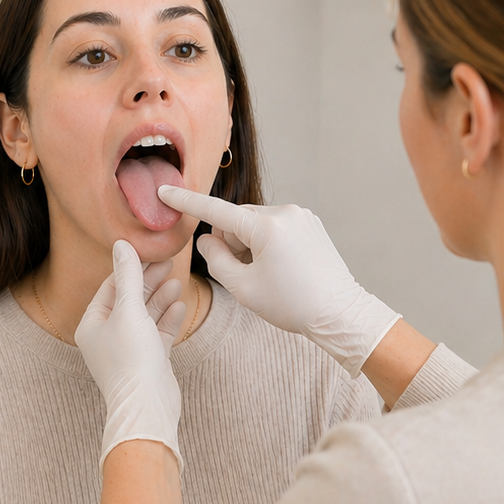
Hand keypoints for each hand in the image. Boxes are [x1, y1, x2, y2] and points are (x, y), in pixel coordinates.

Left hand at [75, 240, 187, 467]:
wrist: (147, 406)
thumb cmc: (131, 359)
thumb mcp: (129, 311)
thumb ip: (128, 276)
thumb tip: (122, 244)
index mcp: (92, 324)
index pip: (110, 287)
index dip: (130, 267)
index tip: (151, 251)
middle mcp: (107, 336)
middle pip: (129, 299)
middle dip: (148, 281)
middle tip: (168, 261)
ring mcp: (128, 349)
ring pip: (145, 316)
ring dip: (160, 298)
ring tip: (176, 281)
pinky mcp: (148, 361)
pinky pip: (157, 333)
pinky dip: (167, 318)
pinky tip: (180, 304)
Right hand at [157, 188, 399, 376]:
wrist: (339, 313)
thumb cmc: (292, 304)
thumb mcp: (243, 288)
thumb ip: (216, 259)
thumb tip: (206, 239)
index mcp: (266, 227)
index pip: (216, 210)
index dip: (186, 202)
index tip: (164, 190)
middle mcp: (285, 213)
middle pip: (237, 219)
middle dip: (231, 242)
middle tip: (242, 274)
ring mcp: (301, 216)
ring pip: (256, 223)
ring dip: (249, 243)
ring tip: (265, 274)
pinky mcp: (311, 223)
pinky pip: (276, 226)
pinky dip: (267, 243)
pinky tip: (280, 268)